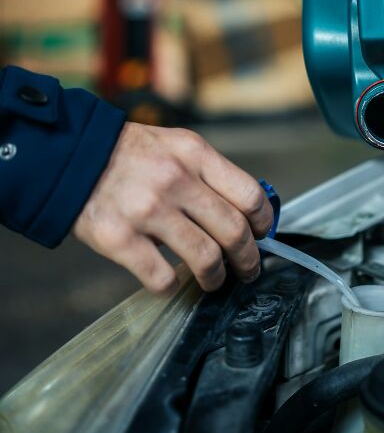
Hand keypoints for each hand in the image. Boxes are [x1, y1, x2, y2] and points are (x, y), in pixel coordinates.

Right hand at [72, 123, 272, 295]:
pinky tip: (171, 280)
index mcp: (194, 154)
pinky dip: (172, 286)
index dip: (263, 222)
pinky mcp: (119, 239)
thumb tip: (244, 212)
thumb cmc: (129, 154)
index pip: (249, 195)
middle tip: (247, 269)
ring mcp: (147, 211)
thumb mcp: (175, 146)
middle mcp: (175, 180)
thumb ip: (208, 173)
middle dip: (247, 259)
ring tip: (213, 280)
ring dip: (216, 277)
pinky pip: (161, 277)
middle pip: (233, 231)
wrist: (70, 156)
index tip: (261, 234)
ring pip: (205, 258)